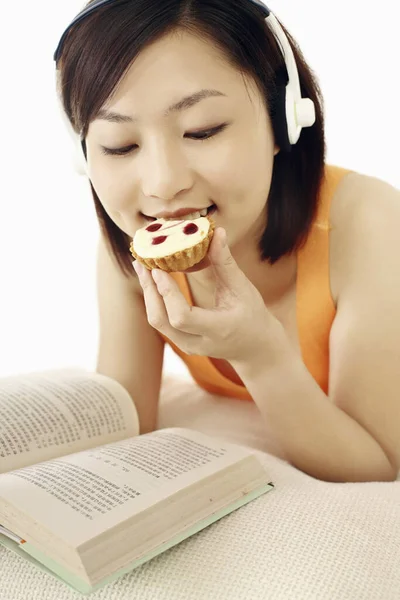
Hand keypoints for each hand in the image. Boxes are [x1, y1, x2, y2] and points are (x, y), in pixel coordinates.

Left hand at [133, 227, 282, 364]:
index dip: (167, 293)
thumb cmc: (252, 315)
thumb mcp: (243, 289)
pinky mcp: (182, 342)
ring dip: (148, 294)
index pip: (182, 317)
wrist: (256, 348)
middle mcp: (199, 343)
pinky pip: (162, 322)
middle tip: (142, 262)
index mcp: (218, 329)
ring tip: (141, 267)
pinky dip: (154, 300)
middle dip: (149, 290)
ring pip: (158, 323)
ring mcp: (188, 346)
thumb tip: (217, 232)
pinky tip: (151, 281)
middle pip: (162, 321)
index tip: (158, 269)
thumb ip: (226, 263)